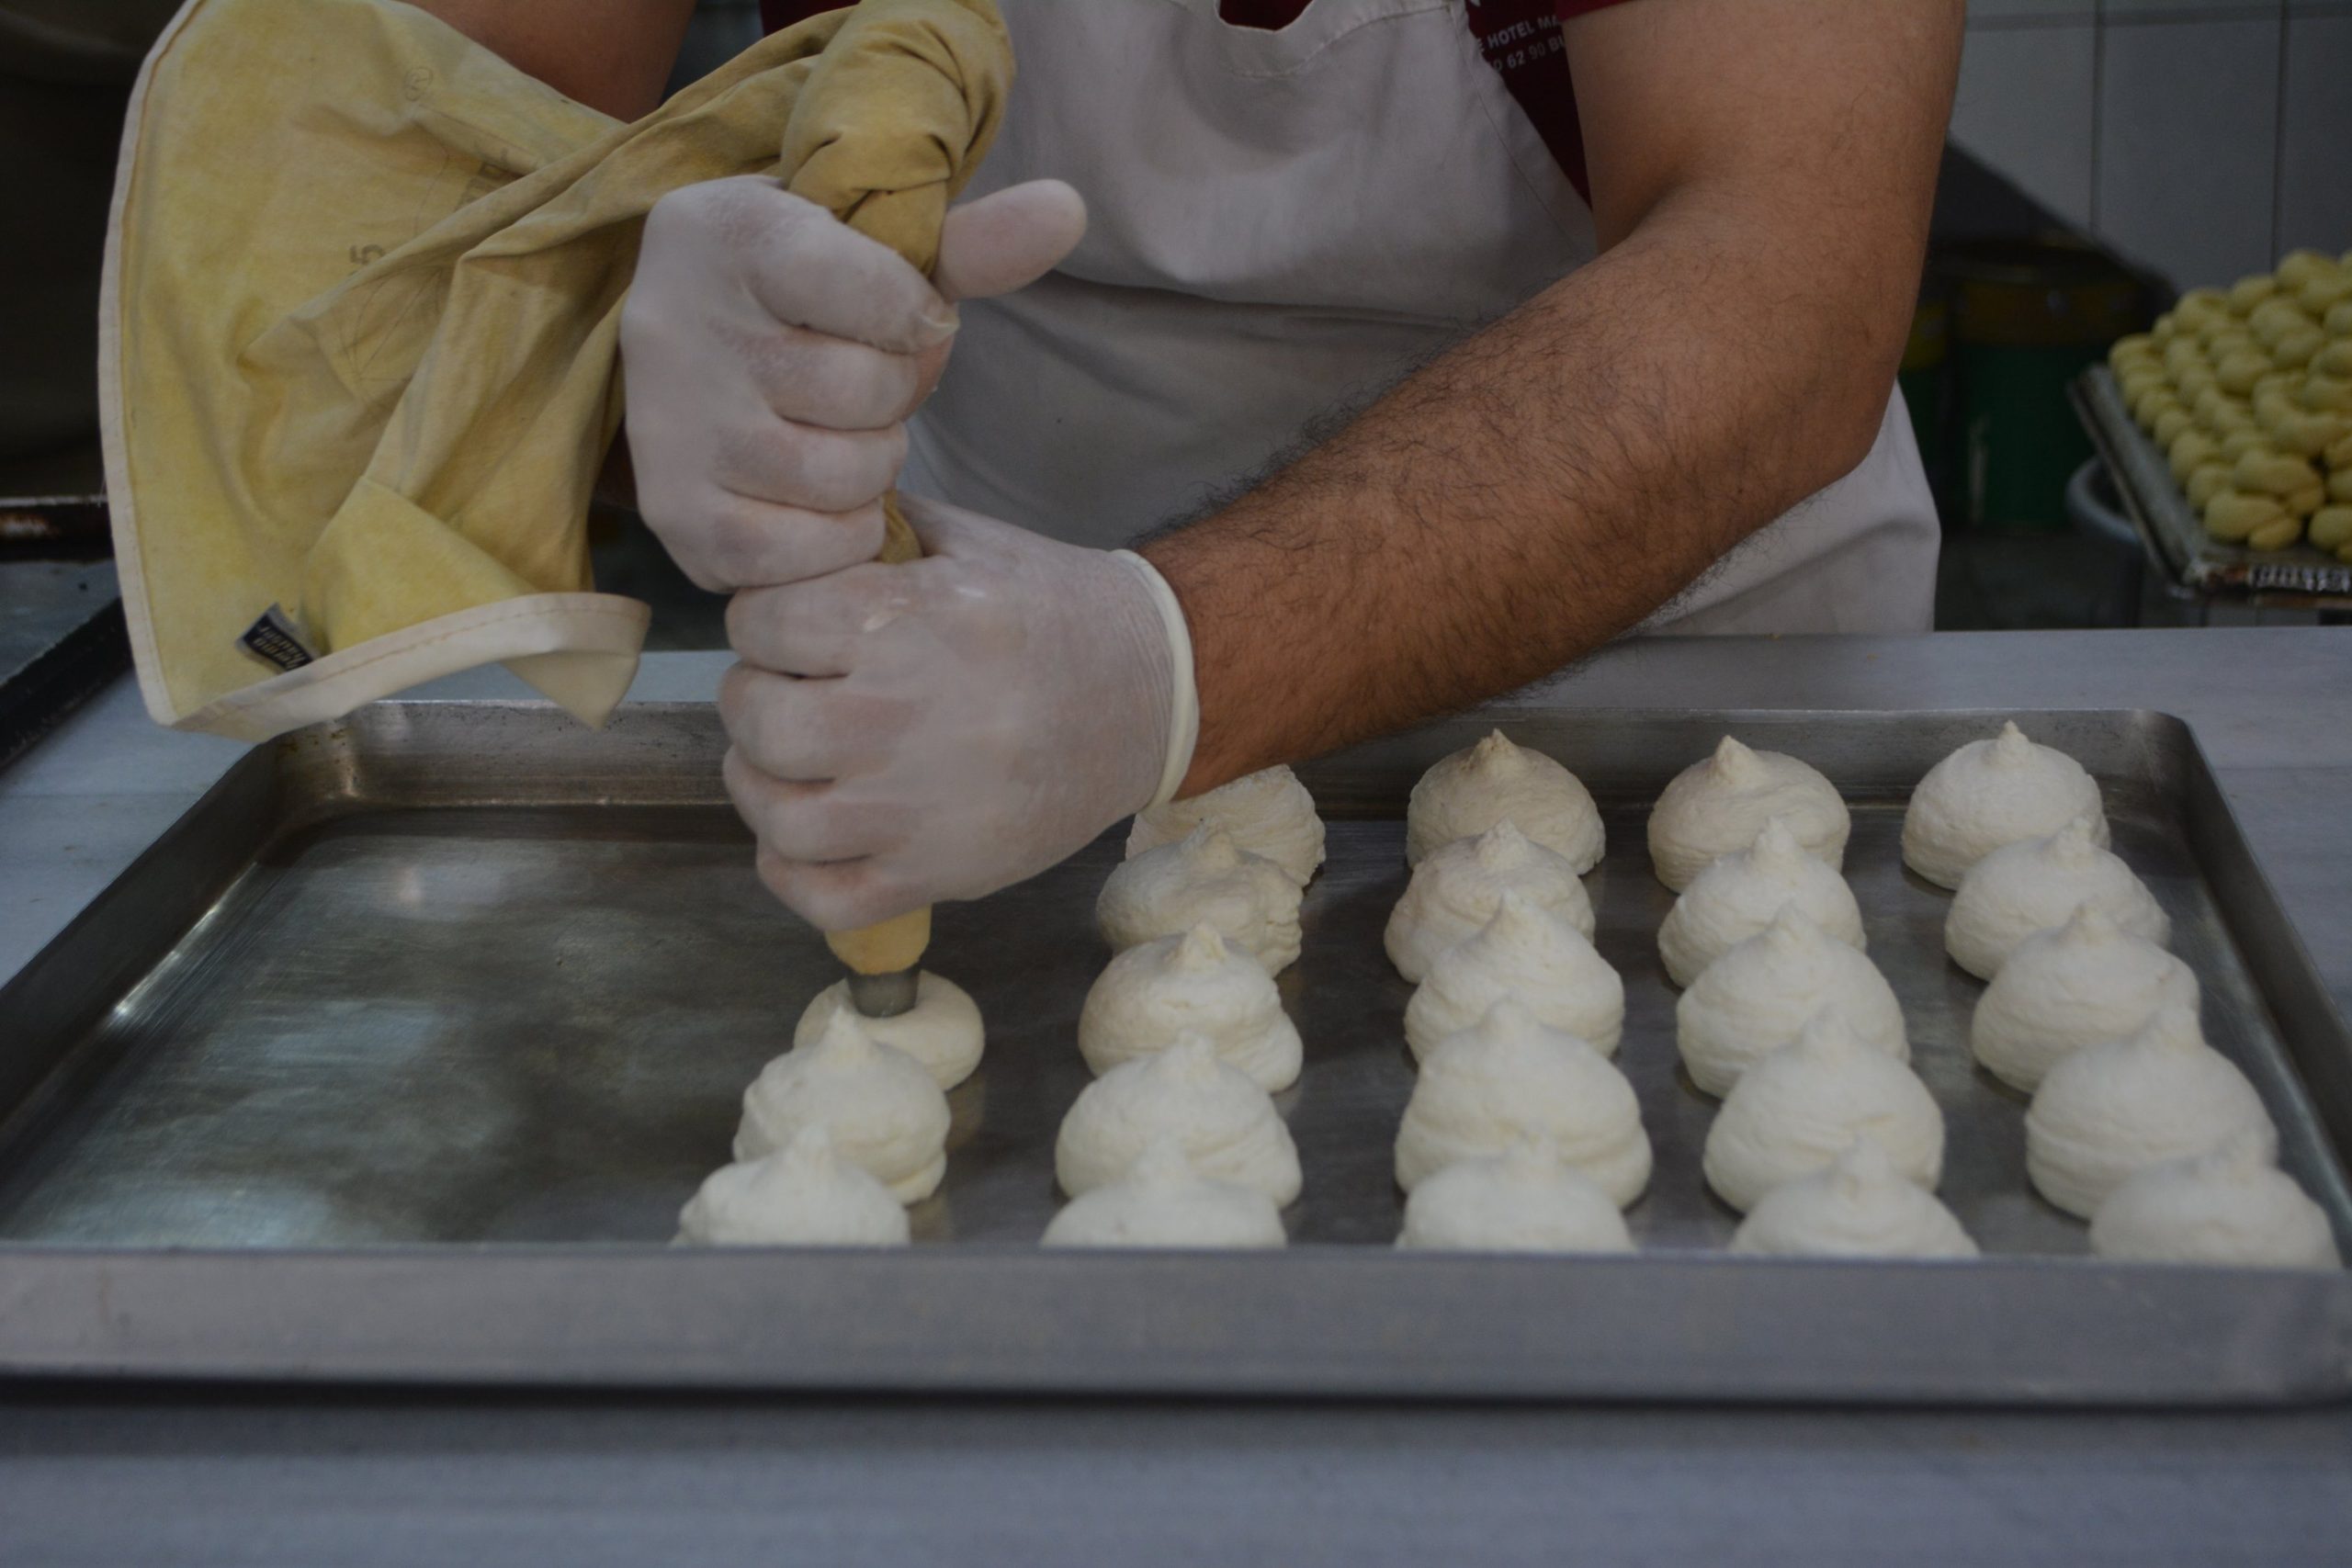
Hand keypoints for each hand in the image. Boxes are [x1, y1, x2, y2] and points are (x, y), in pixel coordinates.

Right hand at [618, 176, 1085, 589]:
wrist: (694, 349)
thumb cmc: (802, 297)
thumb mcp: (872, 251)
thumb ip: (971, 242)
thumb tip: (1068, 210)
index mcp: (732, 231)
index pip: (884, 293)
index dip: (918, 319)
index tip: (898, 315)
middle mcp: (680, 324)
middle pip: (869, 391)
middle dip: (894, 397)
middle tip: (859, 385)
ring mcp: (671, 426)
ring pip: (842, 476)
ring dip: (869, 468)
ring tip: (835, 436)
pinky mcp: (675, 514)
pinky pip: (799, 552)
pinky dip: (835, 535)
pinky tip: (816, 497)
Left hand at [719, 497, 1195, 929]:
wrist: (1151, 693)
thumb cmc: (1054, 612)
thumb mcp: (969, 541)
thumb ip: (876, 531)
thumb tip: (794, 525)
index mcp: (905, 621)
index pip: (760, 623)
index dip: (762, 621)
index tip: (786, 629)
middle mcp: (903, 716)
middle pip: (758, 721)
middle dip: (752, 700)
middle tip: (780, 693)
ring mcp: (920, 806)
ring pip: (779, 817)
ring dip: (763, 787)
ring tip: (785, 764)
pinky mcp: (942, 871)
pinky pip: (827, 897)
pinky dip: (792, 875)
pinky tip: (802, 839)